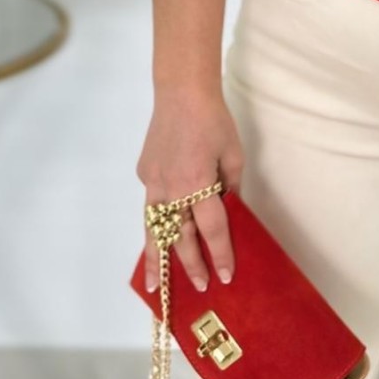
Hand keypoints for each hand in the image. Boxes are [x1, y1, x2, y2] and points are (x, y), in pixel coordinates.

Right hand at [137, 87, 245, 293]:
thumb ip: (231, 186)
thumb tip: (229, 211)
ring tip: (154, 286)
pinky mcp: (144, 173)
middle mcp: (172, 189)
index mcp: (198, 183)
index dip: (220, 254)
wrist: (181, 92)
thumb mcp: (233, 154)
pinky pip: (151, 205)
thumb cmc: (214, 120)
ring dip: (156, 259)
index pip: (212, 229)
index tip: (225, 276)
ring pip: (154, 229)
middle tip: (200, 286)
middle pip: (181, 237)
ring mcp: (153, 182)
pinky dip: (153, 225)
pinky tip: (155, 238)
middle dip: (191, 264)